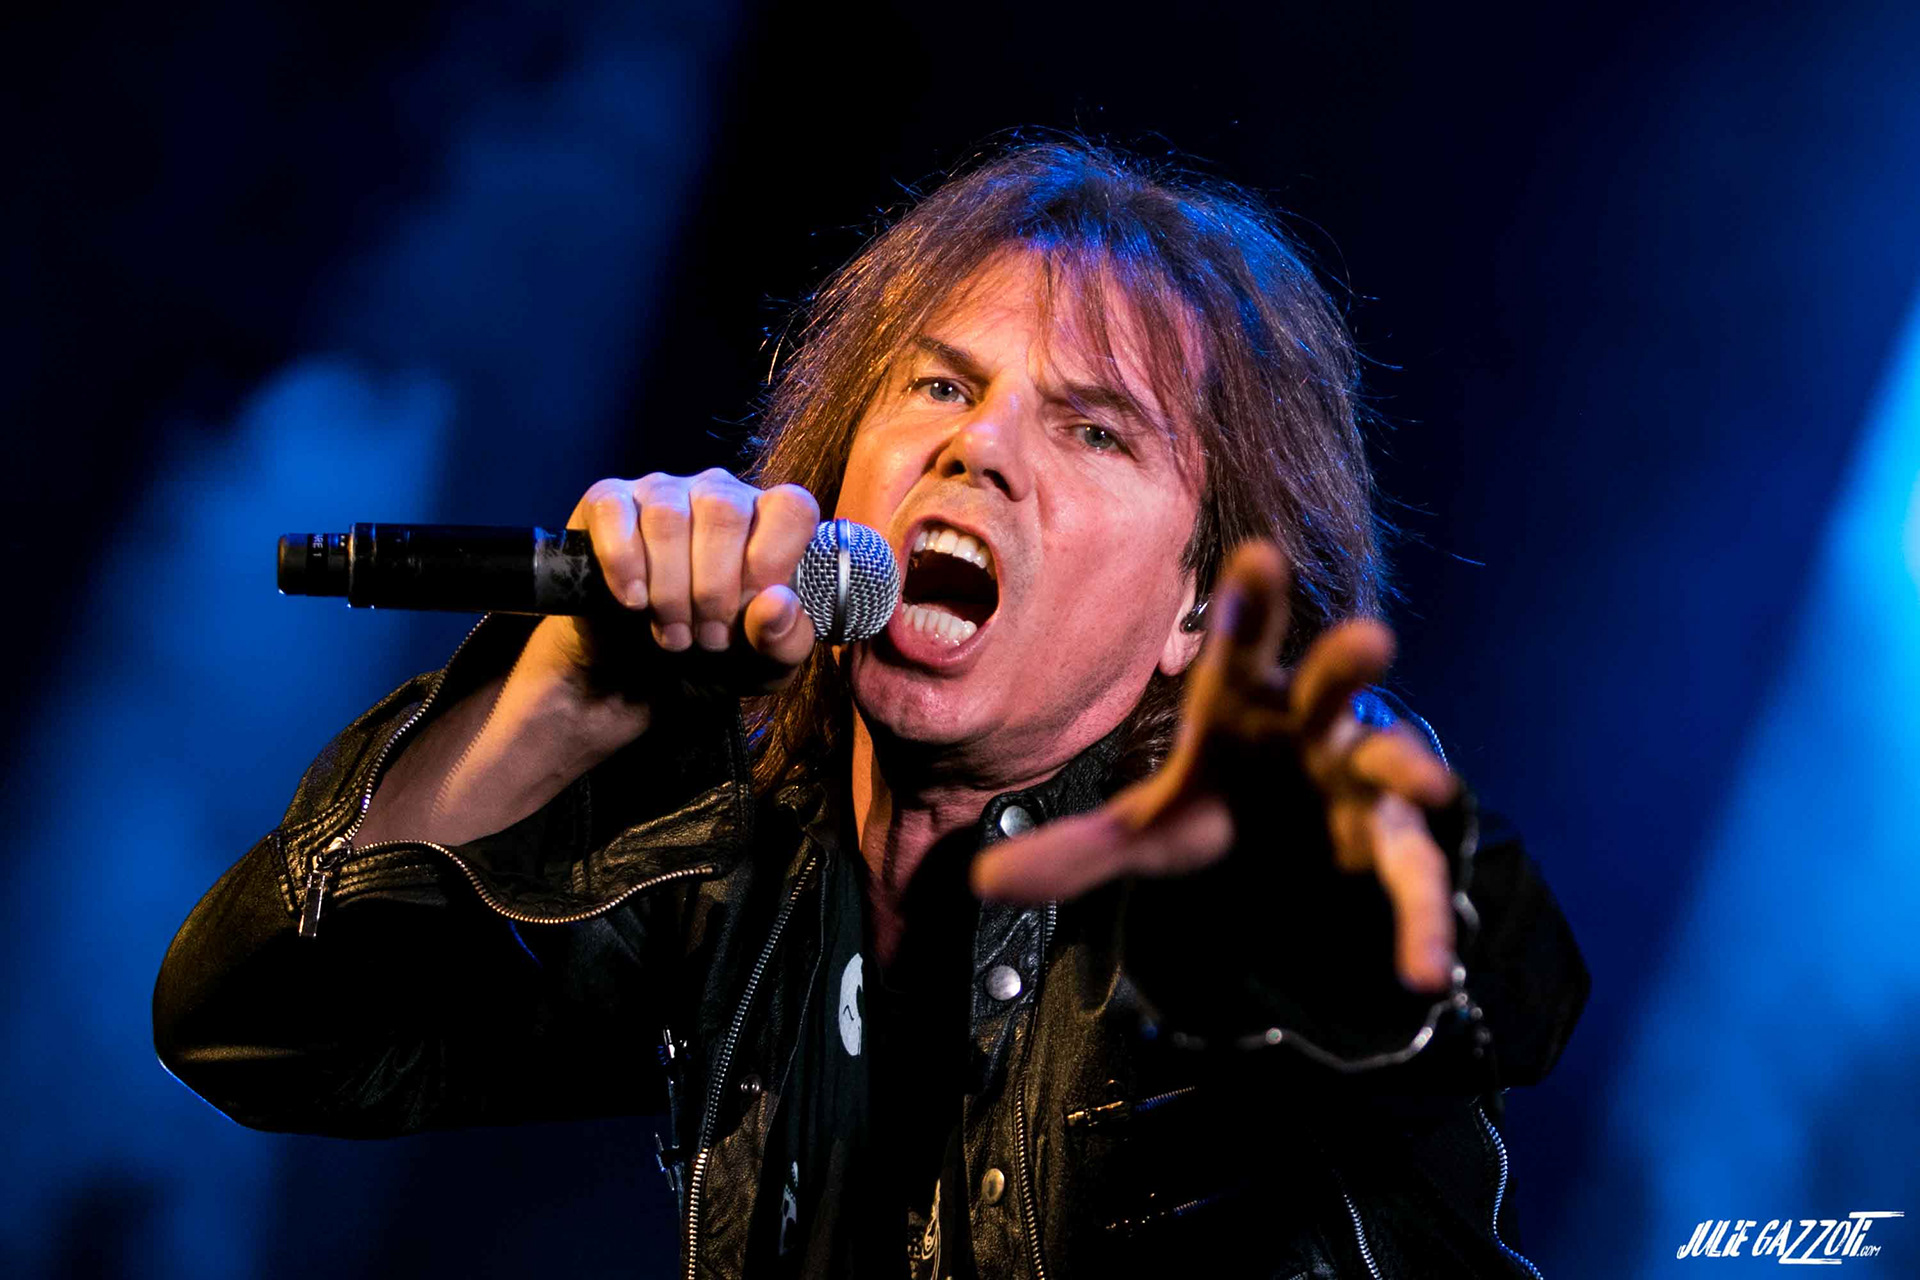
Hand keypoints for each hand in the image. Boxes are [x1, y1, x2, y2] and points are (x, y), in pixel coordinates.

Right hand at [525, 469, 820, 696]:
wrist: (638, 677)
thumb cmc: (714, 657)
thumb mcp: (764, 664)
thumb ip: (785, 639)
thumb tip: (776, 603)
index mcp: (768, 520)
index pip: (792, 508)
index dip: (773, 562)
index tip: (751, 611)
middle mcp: (718, 493)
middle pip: (724, 511)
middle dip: (714, 588)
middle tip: (709, 638)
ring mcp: (662, 491)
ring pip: (667, 516)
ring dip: (670, 588)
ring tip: (674, 633)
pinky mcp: (607, 502)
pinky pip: (613, 511)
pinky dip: (623, 562)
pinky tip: (634, 601)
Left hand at [970, 541, 1461, 991]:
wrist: (1295, 847)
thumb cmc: (1227, 802)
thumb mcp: (1150, 829)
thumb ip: (1079, 849)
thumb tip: (981, 880)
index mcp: (1245, 703)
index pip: (1240, 648)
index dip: (1250, 605)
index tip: (1256, 556)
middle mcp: (1310, 727)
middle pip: (1330, 684)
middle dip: (1347, 662)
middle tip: (1370, 638)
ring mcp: (1359, 779)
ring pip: (1390, 762)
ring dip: (1409, 764)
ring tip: (1428, 780)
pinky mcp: (1391, 841)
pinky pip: (1412, 877)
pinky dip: (1423, 922)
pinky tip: (1426, 970)